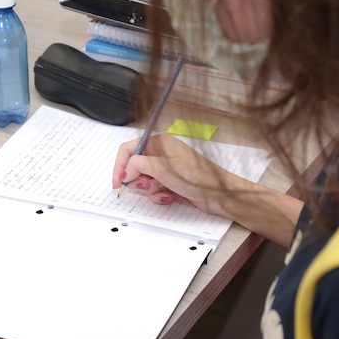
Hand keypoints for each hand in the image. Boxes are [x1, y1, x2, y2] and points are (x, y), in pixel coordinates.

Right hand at [112, 133, 238, 215]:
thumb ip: (139, 166)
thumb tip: (126, 170)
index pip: (129, 149)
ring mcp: (166, 168)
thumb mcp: (164, 169)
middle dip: (138, 180)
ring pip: (144, 180)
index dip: (121, 166)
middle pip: (134, 166)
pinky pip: (154, 189)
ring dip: (150, 189)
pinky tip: (170, 196)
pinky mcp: (170, 181)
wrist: (220, 195)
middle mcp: (161, 153)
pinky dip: (158, 195)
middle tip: (149, 186)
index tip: (118, 182)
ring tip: (164, 190)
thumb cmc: (200, 178)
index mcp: (160, 142)